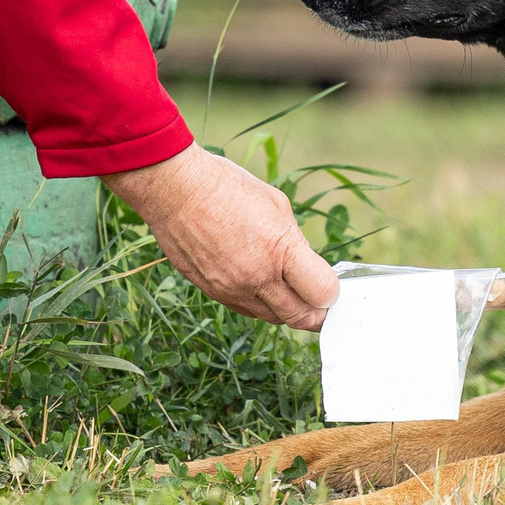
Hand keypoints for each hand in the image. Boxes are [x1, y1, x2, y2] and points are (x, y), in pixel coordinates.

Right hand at [103, 146, 339, 330]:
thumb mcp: (276, 203)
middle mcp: (256, 277)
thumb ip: (295, 241)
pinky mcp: (210, 291)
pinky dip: (260, 303)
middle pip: (300, 318)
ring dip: (286, 310)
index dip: (331, 294)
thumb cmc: (226, 186)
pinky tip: (261, 284)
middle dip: (315, 313)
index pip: (322, 294)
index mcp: (278, 249)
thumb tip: (308, 267)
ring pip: (271, 318)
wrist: (173, 188)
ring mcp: (230, 289)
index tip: (330, 286)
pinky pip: (245, 309)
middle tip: (319, 301)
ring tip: (290, 290)